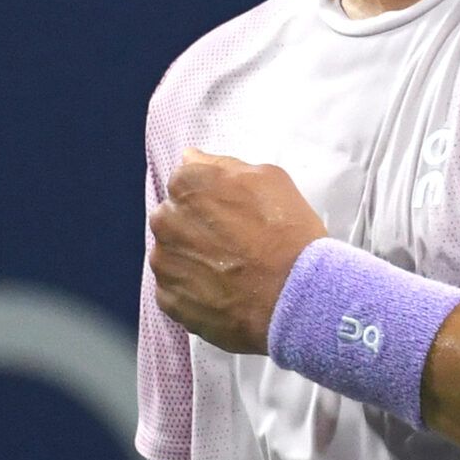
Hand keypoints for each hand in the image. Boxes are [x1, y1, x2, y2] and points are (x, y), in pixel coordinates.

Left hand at [149, 148, 327, 353]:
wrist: (295, 295)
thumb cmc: (287, 230)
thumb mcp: (269, 177)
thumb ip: (223, 165)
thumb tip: (192, 159)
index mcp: (187, 184)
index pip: (186, 181)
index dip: (210, 198)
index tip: (232, 213)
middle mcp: (165, 220)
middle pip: (173, 217)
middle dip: (195, 226)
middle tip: (231, 244)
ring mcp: (164, 263)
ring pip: (171, 254)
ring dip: (191, 258)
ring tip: (227, 272)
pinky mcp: (168, 300)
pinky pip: (175, 288)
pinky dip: (192, 290)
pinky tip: (221, 293)